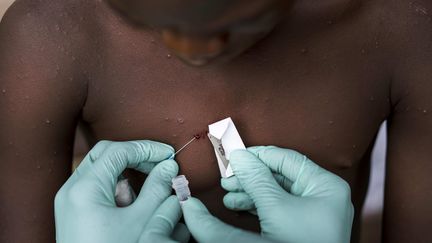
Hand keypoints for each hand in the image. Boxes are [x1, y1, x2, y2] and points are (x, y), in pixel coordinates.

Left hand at [54, 140, 189, 242]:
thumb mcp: (141, 222)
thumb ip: (157, 190)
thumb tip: (168, 167)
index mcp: (84, 189)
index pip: (118, 150)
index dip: (146, 148)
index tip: (167, 154)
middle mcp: (72, 189)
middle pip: (106, 154)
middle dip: (136, 156)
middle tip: (160, 164)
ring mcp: (71, 199)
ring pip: (102, 170)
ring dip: (128, 176)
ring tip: (144, 198)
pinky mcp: (75, 210)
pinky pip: (98, 188)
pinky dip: (118, 190)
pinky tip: (128, 211)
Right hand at [221, 146, 353, 242]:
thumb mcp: (275, 208)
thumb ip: (255, 180)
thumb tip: (239, 157)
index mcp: (326, 186)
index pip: (287, 158)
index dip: (258, 155)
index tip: (236, 156)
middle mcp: (321, 197)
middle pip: (279, 175)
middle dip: (250, 176)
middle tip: (229, 177)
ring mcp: (311, 214)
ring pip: (275, 192)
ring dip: (249, 191)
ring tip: (229, 194)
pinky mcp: (300, 229)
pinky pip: (276, 208)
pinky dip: (256, 206)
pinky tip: (238, 205)